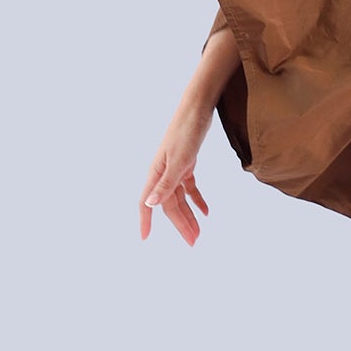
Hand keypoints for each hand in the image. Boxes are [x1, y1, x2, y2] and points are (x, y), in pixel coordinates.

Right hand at [139, 100, 213, 243]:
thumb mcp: (179, 159)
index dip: (145, 220)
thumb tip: (150, 204)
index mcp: (156, 173)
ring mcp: (175, 168)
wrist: (197, 108)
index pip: (147, 203)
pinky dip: (197, 200)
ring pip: (180, 199)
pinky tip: (206, 212)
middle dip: (180, 224)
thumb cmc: (186, 131)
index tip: (144, 238)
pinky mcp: (187, 163)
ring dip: (189, 216)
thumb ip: (166, 183)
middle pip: (169, 205)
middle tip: (193, 242)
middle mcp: (162, 173)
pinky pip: (190, 188)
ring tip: (199, 233)